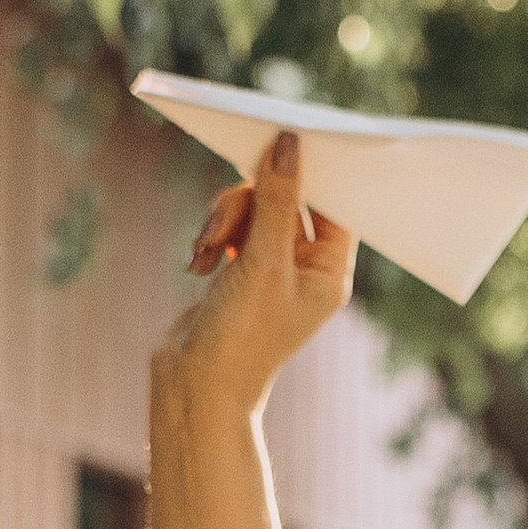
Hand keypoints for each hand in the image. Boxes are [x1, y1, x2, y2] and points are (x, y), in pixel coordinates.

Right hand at [154, 132, 354, 412]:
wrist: (193, 384)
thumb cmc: (241, 334)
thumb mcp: (262, 261)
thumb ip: (277, 200)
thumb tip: (288, 145)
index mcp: (330, 272)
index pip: (334, 204)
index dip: (311, 174)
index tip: (285, 144)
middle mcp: (305, 269)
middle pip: (285, 200)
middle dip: (247, 204)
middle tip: (221, 224)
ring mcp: (271, 269)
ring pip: (251, 210)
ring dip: (222, 221)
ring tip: (202, 250)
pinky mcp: (238, 270)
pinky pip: (229, 228)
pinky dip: (211, 238)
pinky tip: (196, 264)